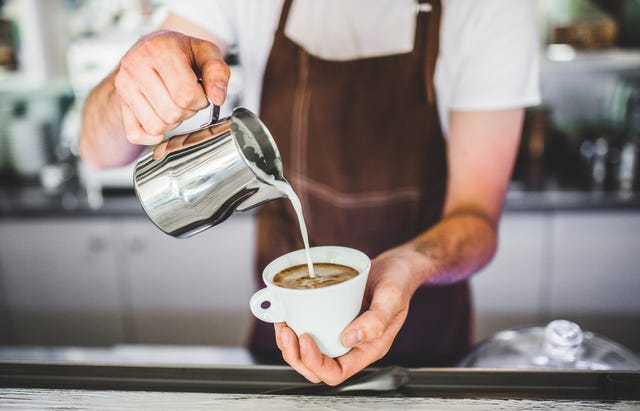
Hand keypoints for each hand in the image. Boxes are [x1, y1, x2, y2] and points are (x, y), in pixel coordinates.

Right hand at [113, 30, 229, 145]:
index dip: (200, 100)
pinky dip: (153, 134)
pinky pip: (136, 135)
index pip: (186, 95)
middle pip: (172, 113)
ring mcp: (123, 86)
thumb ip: (217, 72)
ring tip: (173, 103)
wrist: (151, 49)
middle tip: (186, 97)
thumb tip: (217, 98)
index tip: (199, 91)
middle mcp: (135, 66)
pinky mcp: (119, 103)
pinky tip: (160, 116)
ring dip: (172, 122)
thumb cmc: (181, 53)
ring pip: (156, 126)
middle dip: (187, 110)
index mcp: (158, 50)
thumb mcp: (206, 53)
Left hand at [274, 248, 426, 384]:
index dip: (315, 363)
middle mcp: (352, 345)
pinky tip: (287, 314)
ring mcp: (340, 332)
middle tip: (287, 332)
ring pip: (308, 353)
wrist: (397, 265)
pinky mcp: (331, 318)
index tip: (306, 339)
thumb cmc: (399, 281)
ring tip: (283, 325)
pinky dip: (293, 326)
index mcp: (368, 348)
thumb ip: (376, 321)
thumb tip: (350, 339)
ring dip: (290, 345)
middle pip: (316, 368)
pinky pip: (309, 331)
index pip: (336, 372)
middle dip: (296, 356)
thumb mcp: (392, 297)